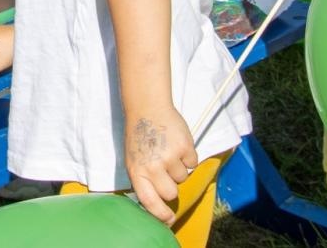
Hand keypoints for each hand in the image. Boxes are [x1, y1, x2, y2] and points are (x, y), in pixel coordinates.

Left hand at [125, 106, 198, 224]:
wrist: (147, 108)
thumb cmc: (140, 137)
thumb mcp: (133, 160)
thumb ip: (143, 180)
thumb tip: (157, 203)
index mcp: (137, 171)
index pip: (149, 202)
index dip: (161, 214)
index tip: (169, 219)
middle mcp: (153, 167)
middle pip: (171, 193)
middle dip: (171, 184)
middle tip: (165, 169)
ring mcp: (169, 157)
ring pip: (183, 177)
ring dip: (179, 167)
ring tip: (168, 150)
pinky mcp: (184, 146)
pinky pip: (193, 163)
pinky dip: (188, 156)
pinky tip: (177, 144)